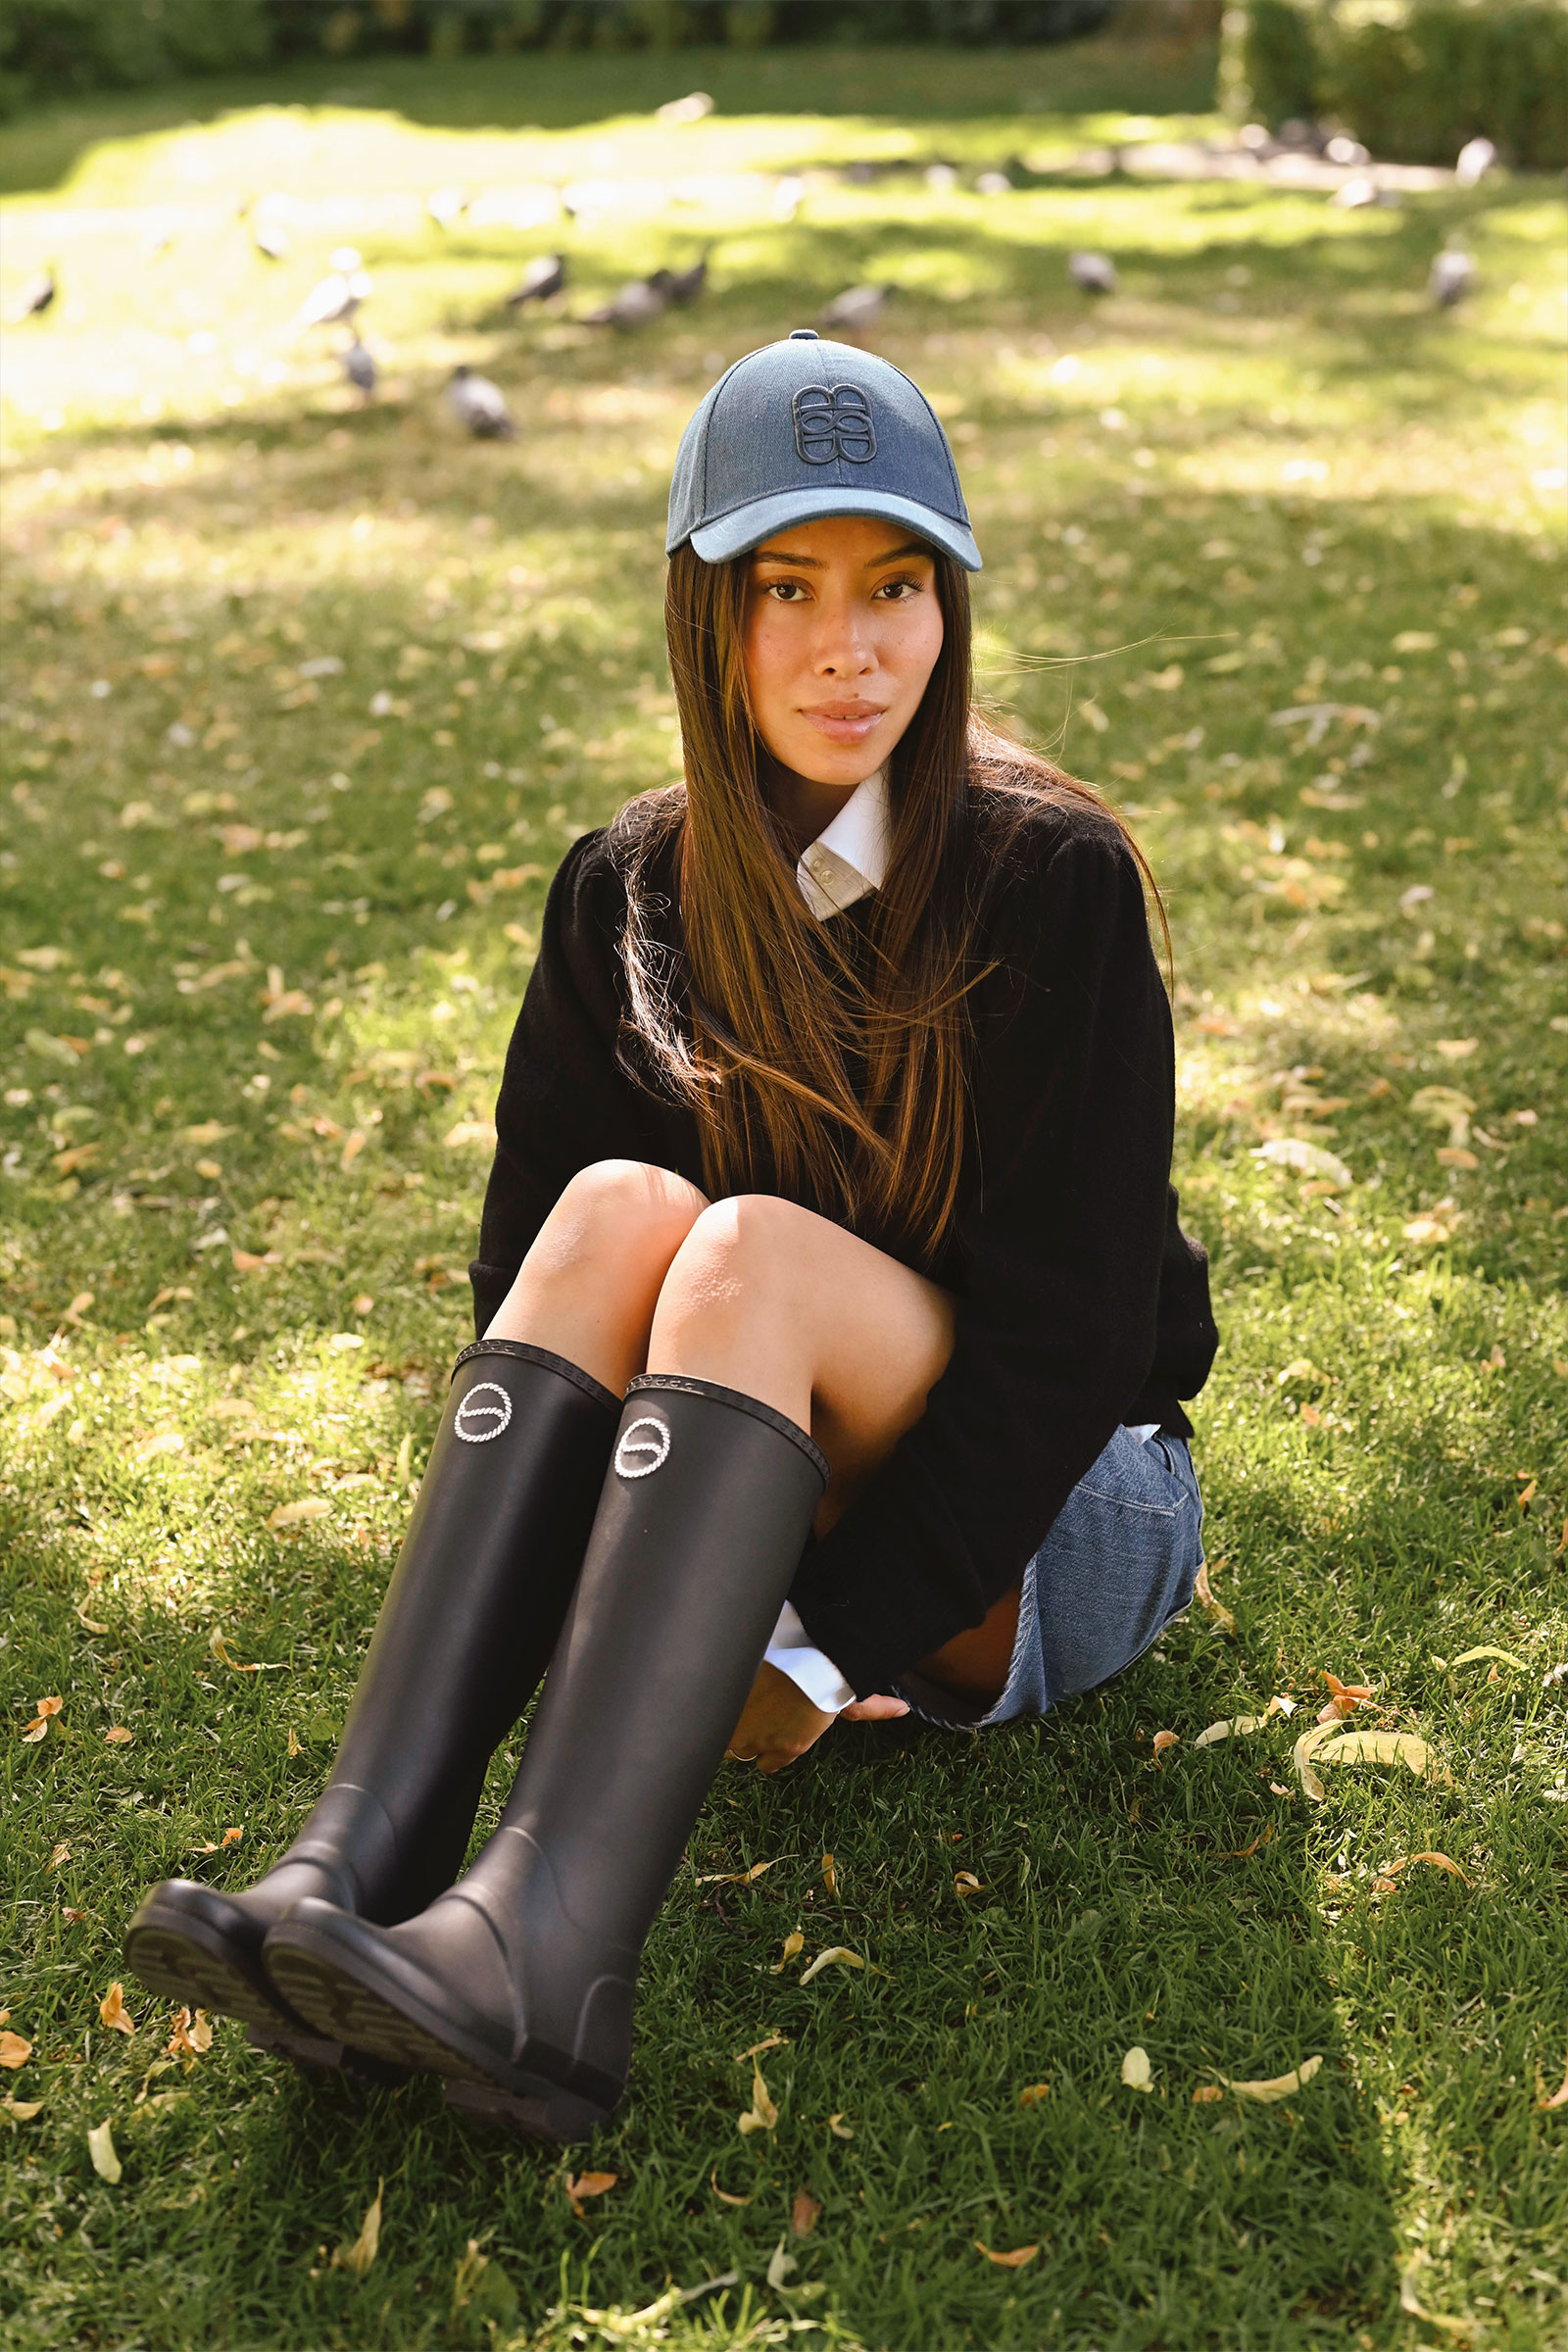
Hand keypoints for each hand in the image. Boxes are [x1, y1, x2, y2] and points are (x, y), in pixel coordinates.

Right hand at [726, 1661, 908, 1775]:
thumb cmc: (824, 1678)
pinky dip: (713, 1709)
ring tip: (733, 1706)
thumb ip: (870, 1709)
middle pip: (742, 1753)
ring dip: (727, 1723)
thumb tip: (904, 1711)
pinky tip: (716, 1697)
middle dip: (744, 1737)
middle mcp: (762, 1743)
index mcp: (790, 1746)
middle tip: (749, 1715)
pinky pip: (711, 1720)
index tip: (768, 1733)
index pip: (768, 1765)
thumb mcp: (847, 1697)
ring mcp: (738, 1726)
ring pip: (724, 1738)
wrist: (798, 1655)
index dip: (768, 1750)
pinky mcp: (722, 1709)